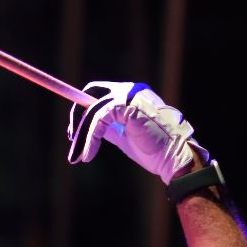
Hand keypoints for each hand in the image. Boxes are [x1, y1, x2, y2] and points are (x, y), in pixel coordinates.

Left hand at [66, 81, 207, 183]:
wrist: (174, 157)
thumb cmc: (152, 149)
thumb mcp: (124, 134)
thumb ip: (108, 125)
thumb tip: (86, 126)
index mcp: (132, 94)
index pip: (99, 92)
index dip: (83, 110)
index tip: (74, 132)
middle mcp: (131, 89)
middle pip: (92, 93)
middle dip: (77, 117)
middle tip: (72, 140)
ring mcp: (131, 96)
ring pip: (93, 111)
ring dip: (82, 136)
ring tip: (79, 156)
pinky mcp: (128, 107)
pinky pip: (98, 120)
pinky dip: (90, 138)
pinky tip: (88, 154)